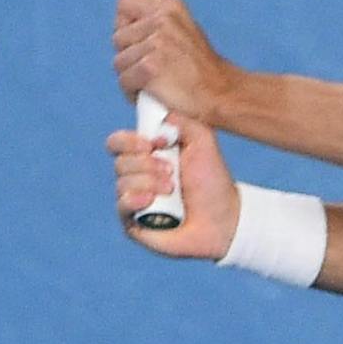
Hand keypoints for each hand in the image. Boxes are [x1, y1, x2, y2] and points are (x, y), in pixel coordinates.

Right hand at [107, 115, 237, 260]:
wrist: (224, 218)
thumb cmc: (213, 181)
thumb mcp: (202, 140)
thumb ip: (181, 120)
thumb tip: (157, 121)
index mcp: (146, 156)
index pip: (118, 142)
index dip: (129, 140)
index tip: (153, 144)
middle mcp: (136, 177)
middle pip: (119, 162)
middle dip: (147, 164)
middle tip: (171, 171)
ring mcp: (134, 200)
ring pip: (121, 183)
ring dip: (149, 182)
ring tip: (172, 190)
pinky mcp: (133, 223)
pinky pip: (121, 205)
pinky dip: (135, 200)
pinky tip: (152, 200)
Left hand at [114, 0, 233, 121]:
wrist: (221, 94)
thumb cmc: (202, 70)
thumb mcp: (185, 30)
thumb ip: (157, 22)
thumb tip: (128, 23)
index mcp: (170, 8)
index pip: (125, 4)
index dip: (126, 25)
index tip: (138, 41)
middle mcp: (162, 20)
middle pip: (118, 37)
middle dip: (129, 55)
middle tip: (150, 67)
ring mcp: (156, 43)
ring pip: (119, 61)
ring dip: (131, 76)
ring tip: (152, 82)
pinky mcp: (150, 67)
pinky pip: (124, 80)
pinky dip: (133, 92)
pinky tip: (151, 93)